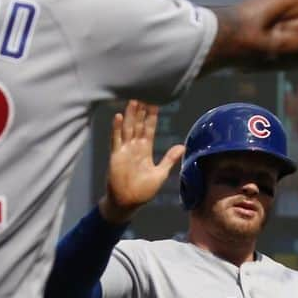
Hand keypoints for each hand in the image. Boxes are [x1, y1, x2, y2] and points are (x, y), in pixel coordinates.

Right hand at [98, 100, 184, 224]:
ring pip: (128, 129)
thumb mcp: (160, 174)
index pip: (149, 129)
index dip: (152, 117)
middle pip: (138, 125)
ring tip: (133, 100)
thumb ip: (169, 159)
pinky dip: (116, 129)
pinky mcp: (116, 156)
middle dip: (141, 111)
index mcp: (145, 151)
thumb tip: (182, 146)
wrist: (127, 203)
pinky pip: (116, 140)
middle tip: (144, 93)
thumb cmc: (143, 191)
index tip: (155, 103)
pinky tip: (118, 117)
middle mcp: (135, 147)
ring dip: (130, 115)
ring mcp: (124, 151)